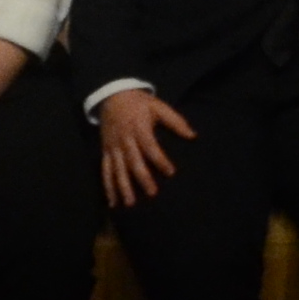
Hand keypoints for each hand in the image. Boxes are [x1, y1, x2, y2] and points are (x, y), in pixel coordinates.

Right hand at [97, 88, 191, 206]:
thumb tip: (193, 135)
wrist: (112, 95)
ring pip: (117, 169)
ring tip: (130, 203)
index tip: (171, 172)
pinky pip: (105, 171)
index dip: (160, 160)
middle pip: (133, 161)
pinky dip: (108, 186)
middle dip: (142, 178)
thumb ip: (175, 121)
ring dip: (123, 187)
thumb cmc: (139, 103)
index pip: (150, 146)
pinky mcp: (106, 151)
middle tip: (152, 194)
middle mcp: (125, 139)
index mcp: (139, 128)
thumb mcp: (158, 106)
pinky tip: (112, 202)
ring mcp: (113, 147)